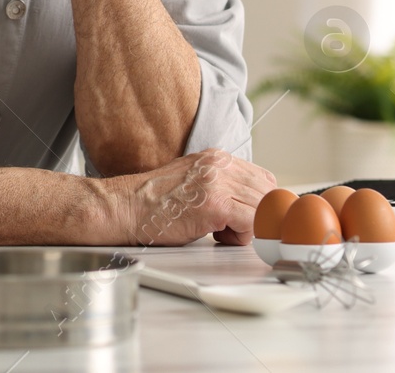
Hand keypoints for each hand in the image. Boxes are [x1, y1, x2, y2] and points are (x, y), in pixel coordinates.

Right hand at [102, 148, 276, 245]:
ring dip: (247, 227)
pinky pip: (252, 223)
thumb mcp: (193, 181)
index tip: (250, 217)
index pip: (263, 178)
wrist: (127, 207)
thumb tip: (248, 203)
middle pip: (267, 193)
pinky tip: (216, 234)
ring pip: (262, 209)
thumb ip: (222, 185)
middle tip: (233, 228)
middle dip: (257, 216)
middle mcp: (220, 165)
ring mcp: (218, 183)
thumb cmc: (154, 202)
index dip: (261, 202)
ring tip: (221, 230)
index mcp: (216, 158)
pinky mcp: (215, 205)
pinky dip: (241, 237)